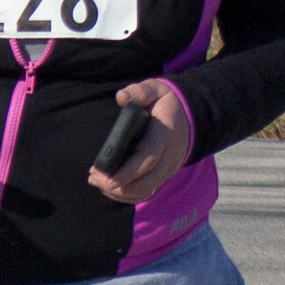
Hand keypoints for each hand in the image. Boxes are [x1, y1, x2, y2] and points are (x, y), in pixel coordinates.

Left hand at [87, 80, 189, 203]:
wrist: (190, 116)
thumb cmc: (166, 102)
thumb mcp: (156, 89)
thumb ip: (139, 92)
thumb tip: (121, 97)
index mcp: (164, 135)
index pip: (148, 158)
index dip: (127, 172)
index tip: (106, 177)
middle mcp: (168, 156)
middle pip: (146, 182)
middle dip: (118, 186)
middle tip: (93, 177)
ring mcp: (167, 168)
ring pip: (145, 190)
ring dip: (120, 192)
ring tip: (96, 181)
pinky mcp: (163, 174)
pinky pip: (146, 191)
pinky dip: (127, 194)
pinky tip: (109, 187)